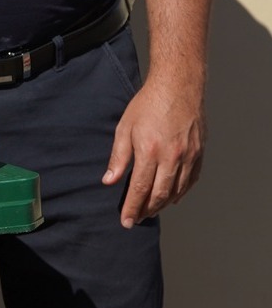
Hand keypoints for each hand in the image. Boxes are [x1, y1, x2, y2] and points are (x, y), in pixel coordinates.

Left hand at [102, 74, 204, 227]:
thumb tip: (109, 181)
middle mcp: (172, 157)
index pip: (140, 188)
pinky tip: (172, 196)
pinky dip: (181, 191)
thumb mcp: (124, 128)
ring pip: (177, 189)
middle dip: (147, 210)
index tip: (126, 221)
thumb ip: (118, 157)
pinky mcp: (199, 152)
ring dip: (163, 203)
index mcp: (150, 151)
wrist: (178, 86)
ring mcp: (189, 156)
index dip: (133, 207)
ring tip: (151, 210)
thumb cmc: (148, 104)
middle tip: (137, 219)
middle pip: (160, 194)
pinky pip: (191, 179)